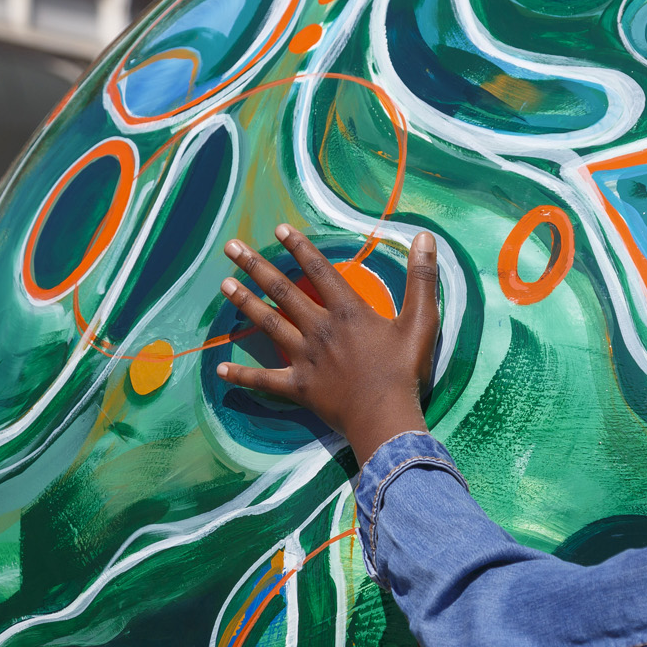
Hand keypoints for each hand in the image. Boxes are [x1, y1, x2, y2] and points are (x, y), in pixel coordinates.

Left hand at [216, 225, 440, 465]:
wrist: (386, 417)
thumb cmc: (404, 370)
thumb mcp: (422, 321)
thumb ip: (422, 278)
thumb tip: (425, 237)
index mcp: (348, 311)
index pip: (319, 271)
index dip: (299, 248)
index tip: (279, 230)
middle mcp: (320, 329)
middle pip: (284, 291)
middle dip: (256, 266)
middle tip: (231, 247)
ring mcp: (305, 358)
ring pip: (269, 325)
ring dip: (245, 303)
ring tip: (224, 284)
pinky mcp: (298, 387)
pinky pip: (265, 380)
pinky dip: (243, 375)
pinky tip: (220, 368)